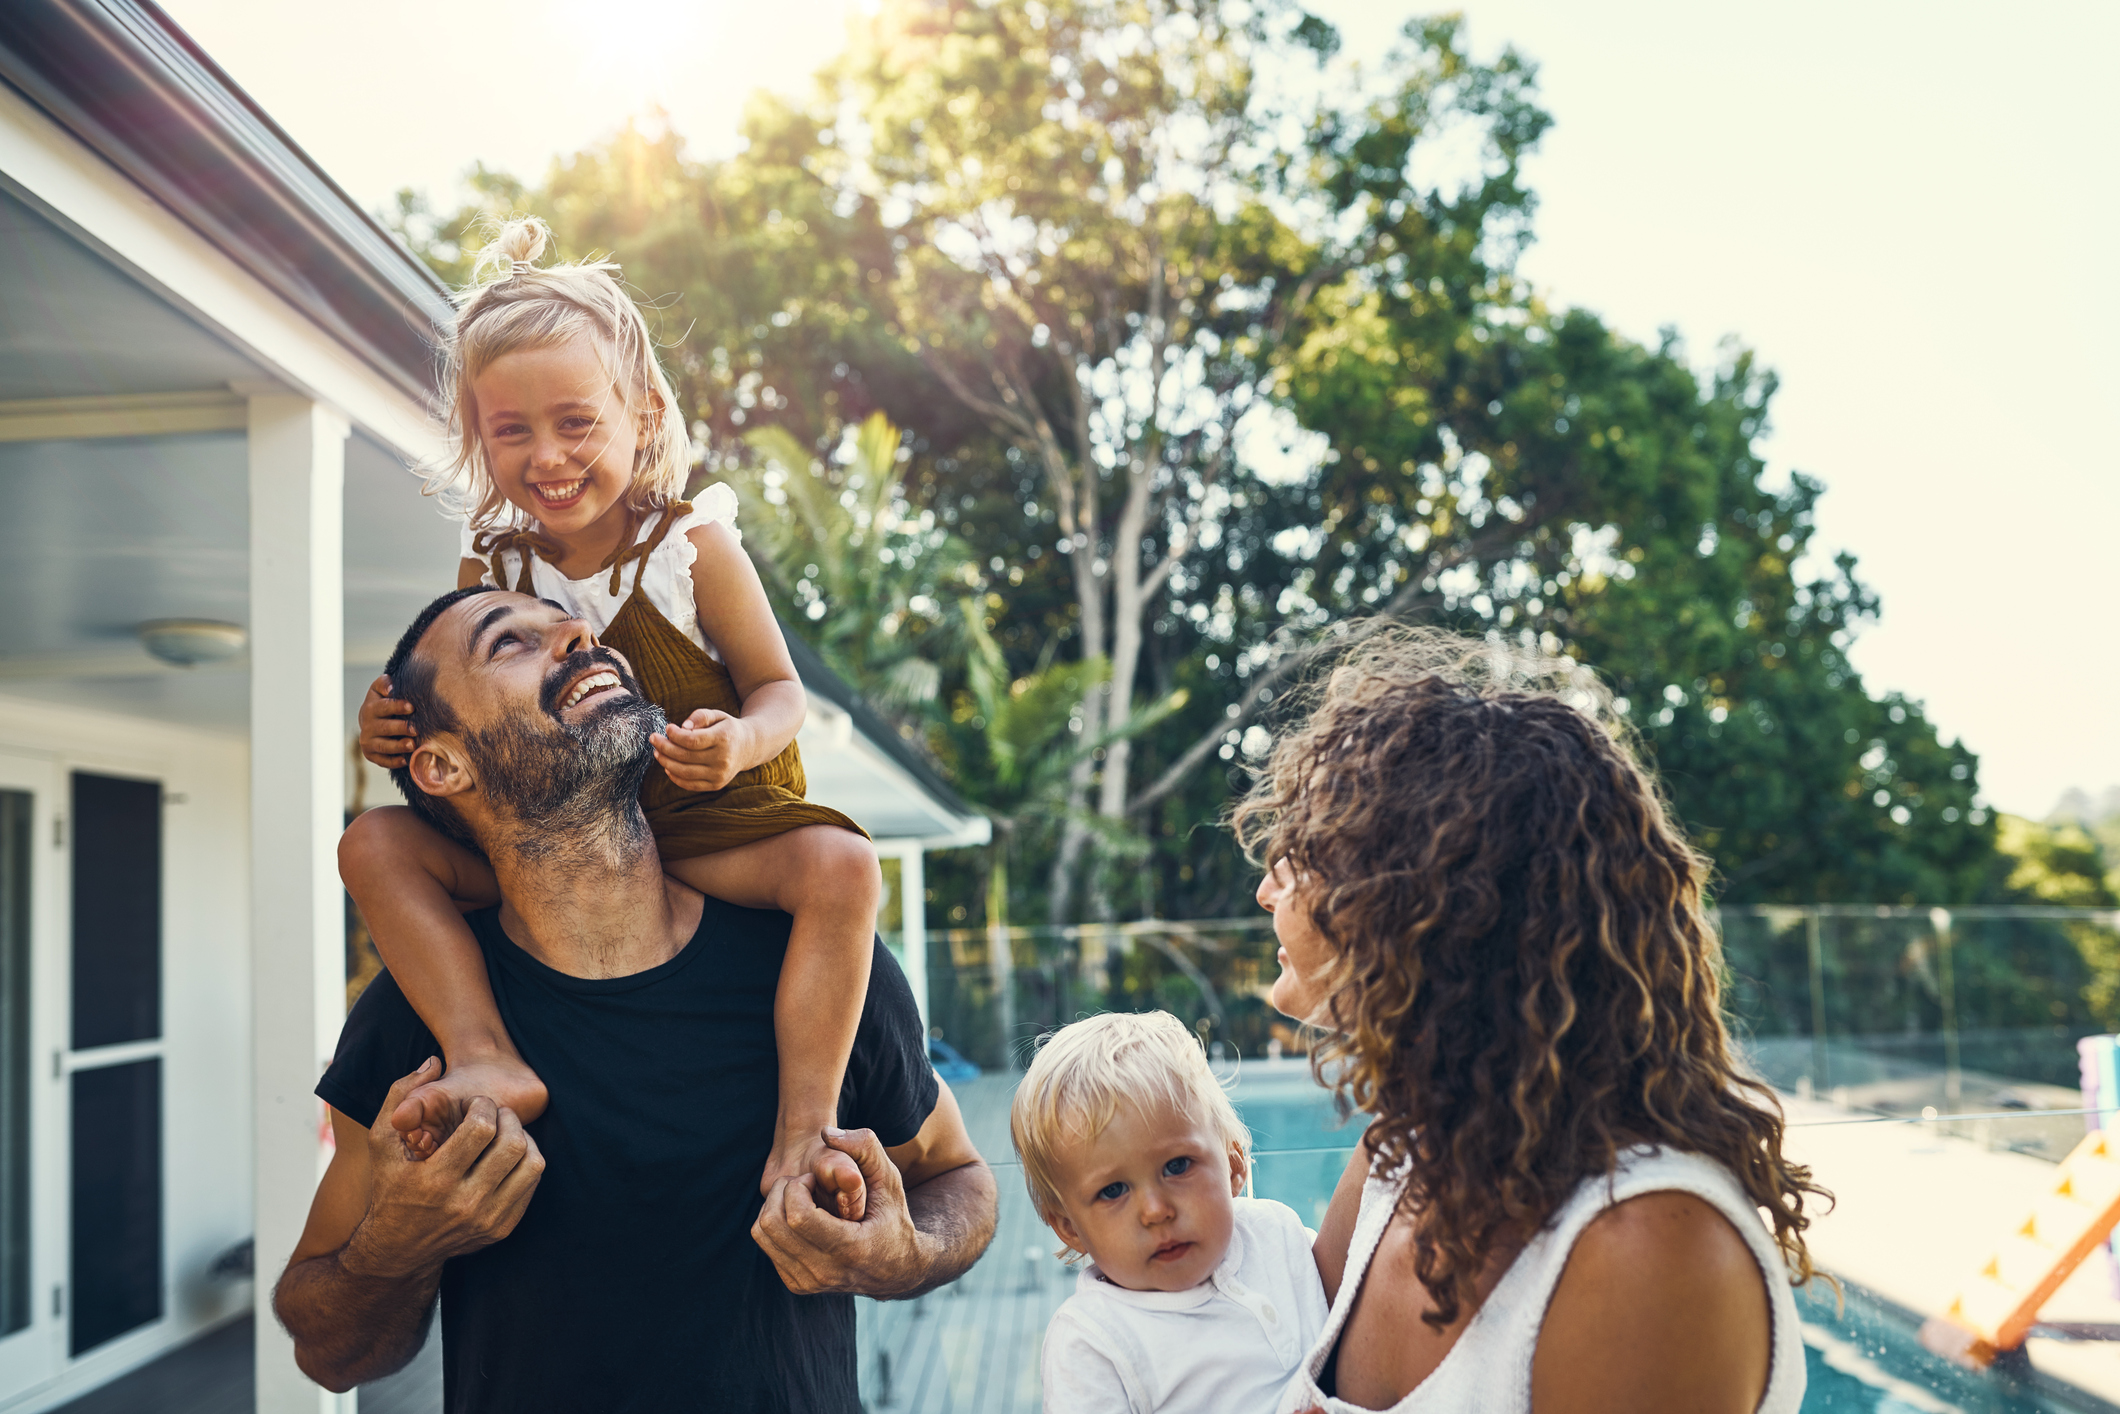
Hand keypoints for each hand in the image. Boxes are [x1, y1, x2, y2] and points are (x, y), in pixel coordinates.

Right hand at [341, 1059, 545, 1281]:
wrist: (397, 1251)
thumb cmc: (389, 1188)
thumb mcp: (381, 1143)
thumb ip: (401, 1097)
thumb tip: (433, 1063)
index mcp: (435, 1180)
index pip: (482, 1128)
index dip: (483, 1106)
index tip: (473, 1105)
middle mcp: (465, 1204)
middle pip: (512, 1144)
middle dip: (508, 1118)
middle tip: (495, 1114)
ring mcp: (487, 1220)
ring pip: (531, 1164)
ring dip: (522, 1138)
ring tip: (504, 1133)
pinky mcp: (501, 1229)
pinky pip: (531, 1184)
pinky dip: (525, 1162)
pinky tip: (505, 1156)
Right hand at [359, 675, 415, 768]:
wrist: (370, 720)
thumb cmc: (382, 702)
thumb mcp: (380, 689)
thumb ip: (384, 683)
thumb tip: (391, 688)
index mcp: (371, 708)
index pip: (383, 707)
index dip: (397, 706)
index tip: (411, 707)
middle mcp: (367, 726)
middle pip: (384, 728)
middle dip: (400, 728)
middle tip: (415, 729)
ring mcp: (368, 741)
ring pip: (383, 746)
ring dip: (397, 746)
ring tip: (412, 745)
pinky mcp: (371, 754)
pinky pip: (382, 760)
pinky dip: (393, 762)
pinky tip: (406, 760)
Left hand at [652, 709, 753, 791]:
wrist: (748, 747)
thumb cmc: (727, 728)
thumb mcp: (717, 715)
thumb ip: (700, 716)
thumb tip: (683, 727)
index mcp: (724, 739)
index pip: (692, 740)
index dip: (675, 735)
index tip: (667, 727)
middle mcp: (723, 759)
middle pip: (686, 756)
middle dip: (665, 747)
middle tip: (654, 738)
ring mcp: (720, 775)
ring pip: (685, 772)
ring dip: (666, 762)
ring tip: (657, 752)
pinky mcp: (716, 785)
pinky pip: (690, 784)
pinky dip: (675, 777)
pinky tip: (667, 767)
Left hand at [751, 1126, 927, 1296]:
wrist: (897, 1269)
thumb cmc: (892, 1217)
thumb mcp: (889, 1179)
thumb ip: (865, 1147)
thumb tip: (826, 1134)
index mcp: (850, 1249)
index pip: (798, 1217)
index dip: (798, 1187)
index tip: (814, 1179)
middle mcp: (825, 1272)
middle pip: (773, 1223)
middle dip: (782, 1191)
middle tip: (804, 1184)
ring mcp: (808, 1283)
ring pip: (762, 1233)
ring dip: (776, 1206)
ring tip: (801, 1200)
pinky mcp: (797, 1285)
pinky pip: (765, 1244)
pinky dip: (776, 1222)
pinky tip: (800, 1217)